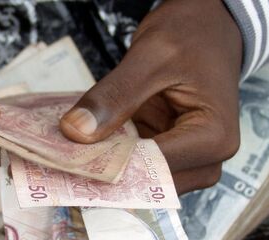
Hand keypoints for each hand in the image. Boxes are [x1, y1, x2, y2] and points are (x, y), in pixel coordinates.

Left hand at [60, 0, 242, 193]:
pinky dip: (106, 157)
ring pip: (135, 179)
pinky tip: (76, 148)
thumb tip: (76, 132)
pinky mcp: (165, 154)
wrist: (207, 26)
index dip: (108, 168)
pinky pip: (132, 164)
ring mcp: (186, 160)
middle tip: (55, 163)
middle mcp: (205, 159)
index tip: (65, 164)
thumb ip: (115, 95)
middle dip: (101, 174)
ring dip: (100, 169)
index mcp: (213, 139)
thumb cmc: (192, 36)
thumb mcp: (151, 56)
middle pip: (146, 182)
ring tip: (60, 156)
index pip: (154, 168)